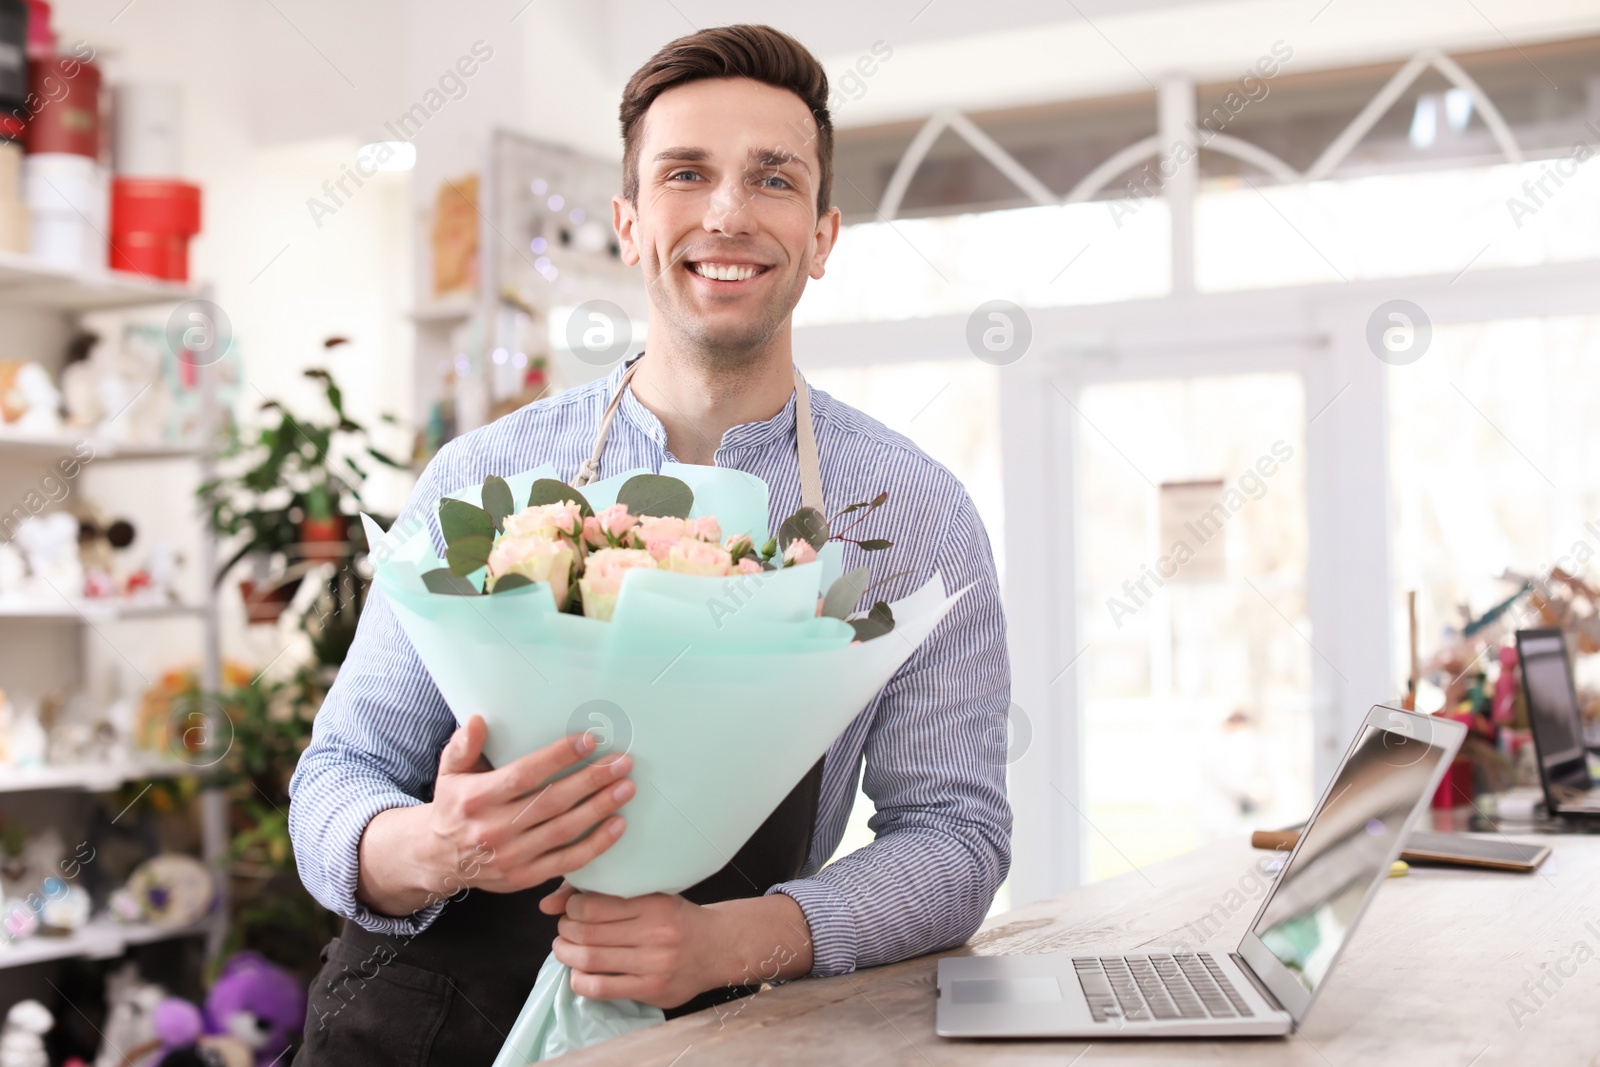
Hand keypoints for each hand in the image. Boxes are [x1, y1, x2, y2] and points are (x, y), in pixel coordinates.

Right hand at [355, 716, 634, 915]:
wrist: (438, 858)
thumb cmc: (454, 806)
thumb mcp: (449, 772)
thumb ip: (463, 746)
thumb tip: (478, 720)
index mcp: (477, 798)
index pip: (524, 776)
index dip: (559, 758)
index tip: (589, 741)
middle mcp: (494, 828)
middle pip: (552, 802)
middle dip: (591, 780)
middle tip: (622, 763)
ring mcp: (512, 856)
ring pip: (564, 831)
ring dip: (599, 809)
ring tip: (626, 788)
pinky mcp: (525, 877)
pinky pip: (567, 862)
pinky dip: (595, 845)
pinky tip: (617, 826)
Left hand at [538, 883, 816, 1008]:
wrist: (717, 947)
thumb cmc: (676, 918)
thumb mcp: (651, 896)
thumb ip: (605, 895)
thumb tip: (548, 902)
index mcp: (654, 904)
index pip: (593, 905)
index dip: (571, 906)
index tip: (571, 908)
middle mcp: (656, 933)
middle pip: (587, 933)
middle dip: (565, 930)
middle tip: (564, 928)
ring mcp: (654, 964)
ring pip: (590, 959)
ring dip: (566, 954)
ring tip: (565, 948)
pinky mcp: (651, 989)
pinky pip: (601, 988)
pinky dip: (579, 980)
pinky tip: (578, 973)